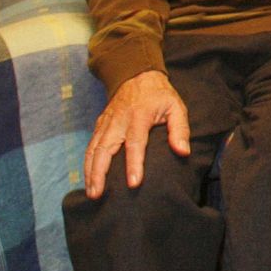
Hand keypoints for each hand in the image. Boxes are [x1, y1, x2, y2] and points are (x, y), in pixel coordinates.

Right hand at [82, 70, 189, 197]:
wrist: (137, 76)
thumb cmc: (160, 96)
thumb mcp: (176, 107)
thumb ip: (180, 129)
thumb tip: (183, 151)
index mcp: (139, 116)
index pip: (135, 143)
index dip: (134, 164)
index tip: (133, 183)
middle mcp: (118, 121)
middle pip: (105, 149)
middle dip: (100, 173)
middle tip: (98, 194)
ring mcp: (106, 123)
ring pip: (93, 149)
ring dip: (90, 172)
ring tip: (92, 193)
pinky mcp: (99, 126)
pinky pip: (90, 146)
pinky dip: (87, 164)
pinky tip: (88, 180)